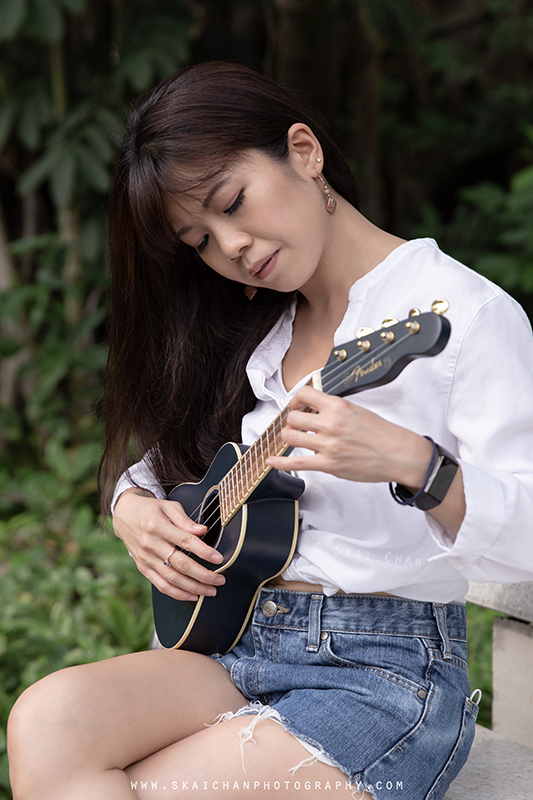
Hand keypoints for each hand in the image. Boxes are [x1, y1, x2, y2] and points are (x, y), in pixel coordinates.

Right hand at [112, 488, 224, 600]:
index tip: (218, 558)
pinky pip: (161, 585)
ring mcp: (146, 558)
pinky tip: (192, 595)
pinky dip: (178, 593)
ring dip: (193, 588)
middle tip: (219, 580)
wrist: (125, 515)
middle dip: (203, 575)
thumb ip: (185, 520)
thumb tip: (203, 531)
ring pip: (172, 579)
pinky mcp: (143, 568)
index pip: (185, 541)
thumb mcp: (168, 506)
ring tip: (210, 590)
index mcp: (158, 526)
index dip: (204, 551)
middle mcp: (150, 544)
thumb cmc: (151, 510)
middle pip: (180, 564)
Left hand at [266, 385, 432, 487]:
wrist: (398, 453)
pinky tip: (272, 460)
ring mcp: (328, 445)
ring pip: (291, 437)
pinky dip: (280, 462)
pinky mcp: (329, 464)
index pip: (305, 395)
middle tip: (296, 424)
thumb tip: (315, 409)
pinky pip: (297, 462)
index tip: (297, 405)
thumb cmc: (382, 434)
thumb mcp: (357, 410)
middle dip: (292, 421)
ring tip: (293, 438)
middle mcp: (331, 424)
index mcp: (338, 406)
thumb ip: (334, 409)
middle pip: (293, 418)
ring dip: (288, 437)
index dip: (296, 400)